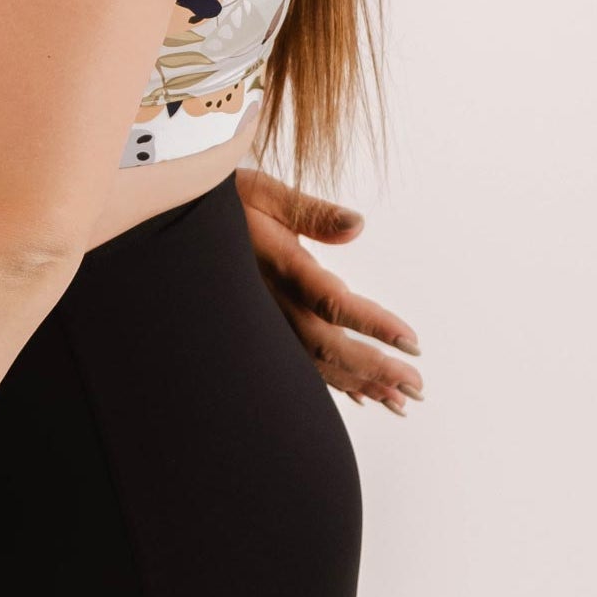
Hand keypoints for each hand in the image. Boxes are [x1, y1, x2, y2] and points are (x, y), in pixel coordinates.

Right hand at [234, 165, 424, 414]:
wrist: (179, 228)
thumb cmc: (227, 204)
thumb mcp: (265, 193)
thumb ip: (312, 212)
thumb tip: (358, 224)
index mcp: (282, 269)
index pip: (334, 303)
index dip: (373, 326)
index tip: (412, 343)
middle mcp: (275, 304)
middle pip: (330, 347)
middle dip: (376, 370)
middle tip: (418, 387)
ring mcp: (268, 322)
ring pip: (317, 364)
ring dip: (361, 384)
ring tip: (400, 402)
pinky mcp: (264, 329)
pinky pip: (301, 365)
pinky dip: (334, 383)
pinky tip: (361, 396)